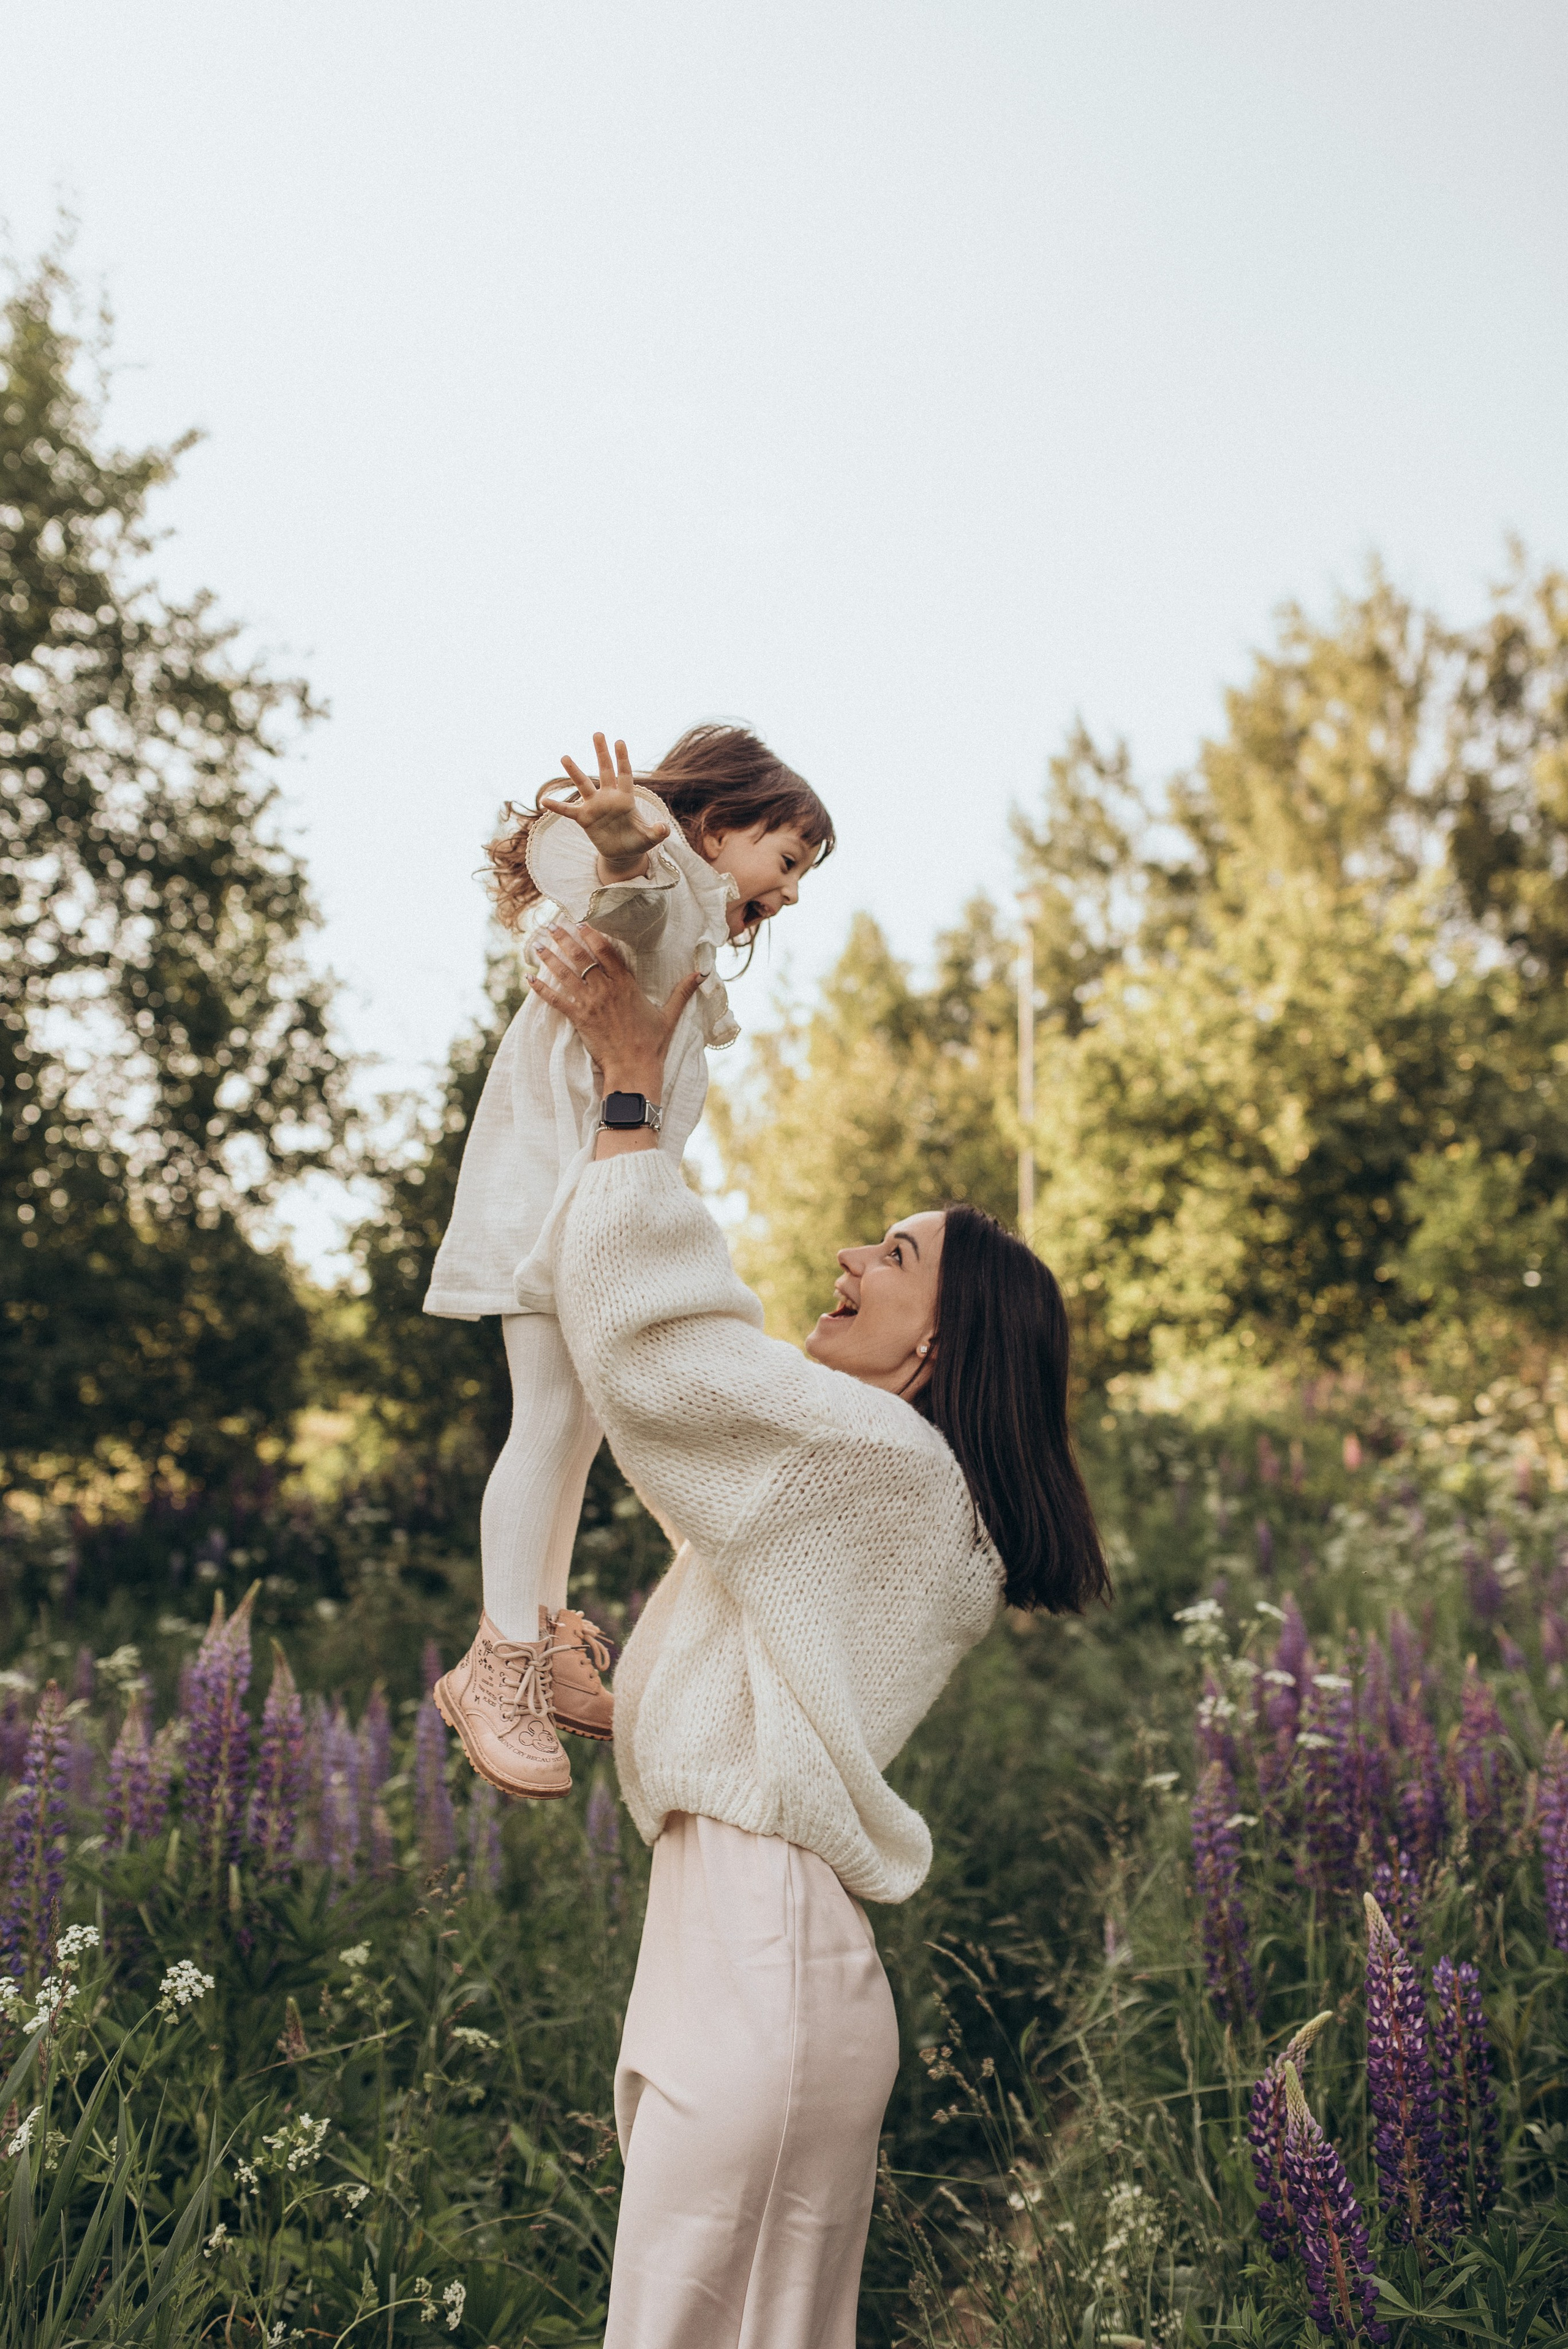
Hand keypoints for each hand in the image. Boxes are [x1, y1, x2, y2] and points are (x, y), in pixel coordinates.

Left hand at [530, 921, 701, 1120]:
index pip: (607, 952)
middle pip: (582, 958)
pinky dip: (542, 989)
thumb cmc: (652, 1043)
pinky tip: (528, 978)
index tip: (581, 921)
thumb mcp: (670, 1015)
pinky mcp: (579, 1020)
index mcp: (627, 985)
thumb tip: (702, 973)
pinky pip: (556, 1001)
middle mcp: (606, 990)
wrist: (634, 1068)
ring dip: (550, 958)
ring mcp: (591, 1004)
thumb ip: (683, 991)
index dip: (593, 935)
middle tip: (552, 924)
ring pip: (566, 975)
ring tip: (538, 944)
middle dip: (565, 939)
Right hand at [540, 733, 669, 875]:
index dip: (622, 759)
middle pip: (605, 771)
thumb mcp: (650, 838)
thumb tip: (664, 828)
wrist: (623, 852)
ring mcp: (595, 806)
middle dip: (602, 753)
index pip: (625, 774)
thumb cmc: (638, 841)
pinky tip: (544, 801)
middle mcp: (609, 797)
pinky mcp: (585, 819)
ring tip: (565, 757)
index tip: (619, 741)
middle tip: (598, 733)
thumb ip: (657, 832)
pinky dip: (557, 806)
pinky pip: (569, 811)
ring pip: (584, 785)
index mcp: (625, 798)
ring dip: (575, 772)